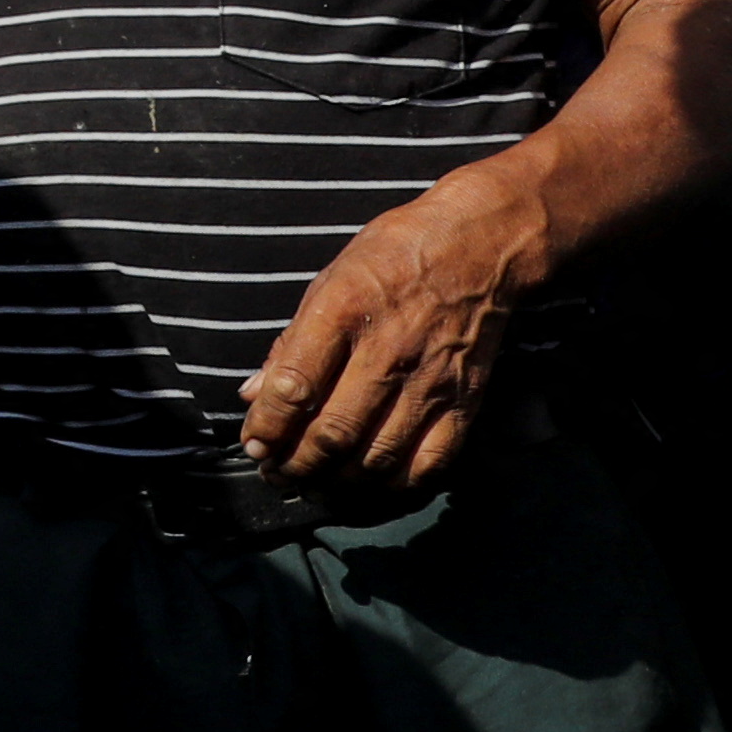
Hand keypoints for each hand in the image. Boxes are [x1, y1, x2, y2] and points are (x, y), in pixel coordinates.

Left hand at [238, 165, 547, 494]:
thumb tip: (253, 395)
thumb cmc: (392, 257)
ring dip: (337, 484)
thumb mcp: (327, 280)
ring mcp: (430, 380)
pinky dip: (393, 486)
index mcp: (343, 310)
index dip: (267, 427)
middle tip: (277, 474)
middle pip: (334, 433)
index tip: (254, 445)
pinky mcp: (465, 402)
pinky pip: (428, 464)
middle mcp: (387, 350)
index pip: (295, 386)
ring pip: (376, 458)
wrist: (478, 246)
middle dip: (296, 465)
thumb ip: (291, 342)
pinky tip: (369, 484)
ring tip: (313, 486)